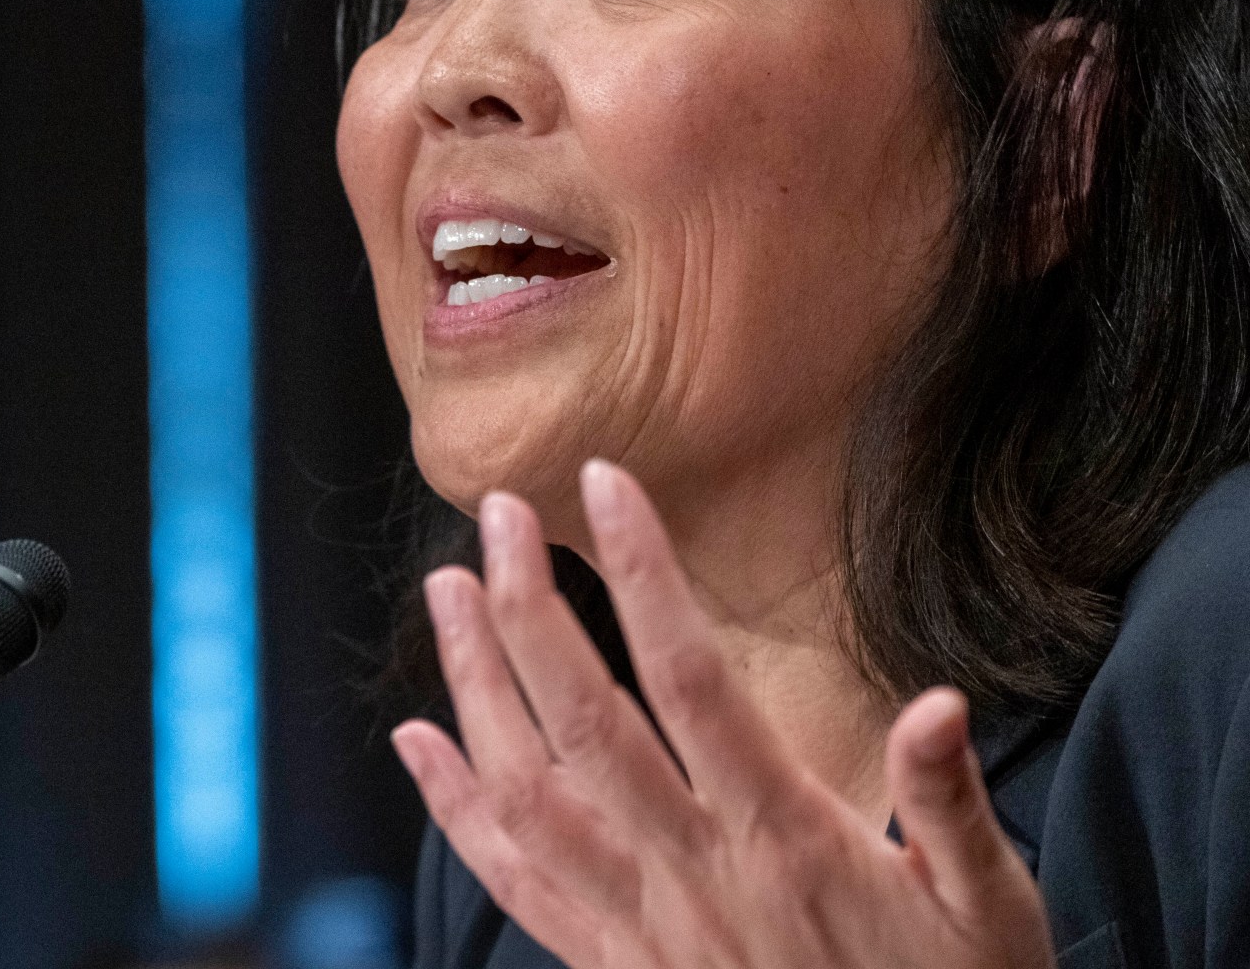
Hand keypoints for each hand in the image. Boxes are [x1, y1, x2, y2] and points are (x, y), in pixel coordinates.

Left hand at [392, 460, 1052, 968]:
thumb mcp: (989, 913)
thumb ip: (951, 806)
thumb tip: (940, 703)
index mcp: (784, 840)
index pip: (691, 679)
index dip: (643, 575)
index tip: (604, 485)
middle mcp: (691, 875)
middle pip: (583, 722)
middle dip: (525, 608)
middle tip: (492, 511)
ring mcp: (637, 924)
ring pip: (527, 792)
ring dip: (473, 686)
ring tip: (443, 590)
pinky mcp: (606, 965)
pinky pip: (513, 884)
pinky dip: (453, 812)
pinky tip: (417, 743)